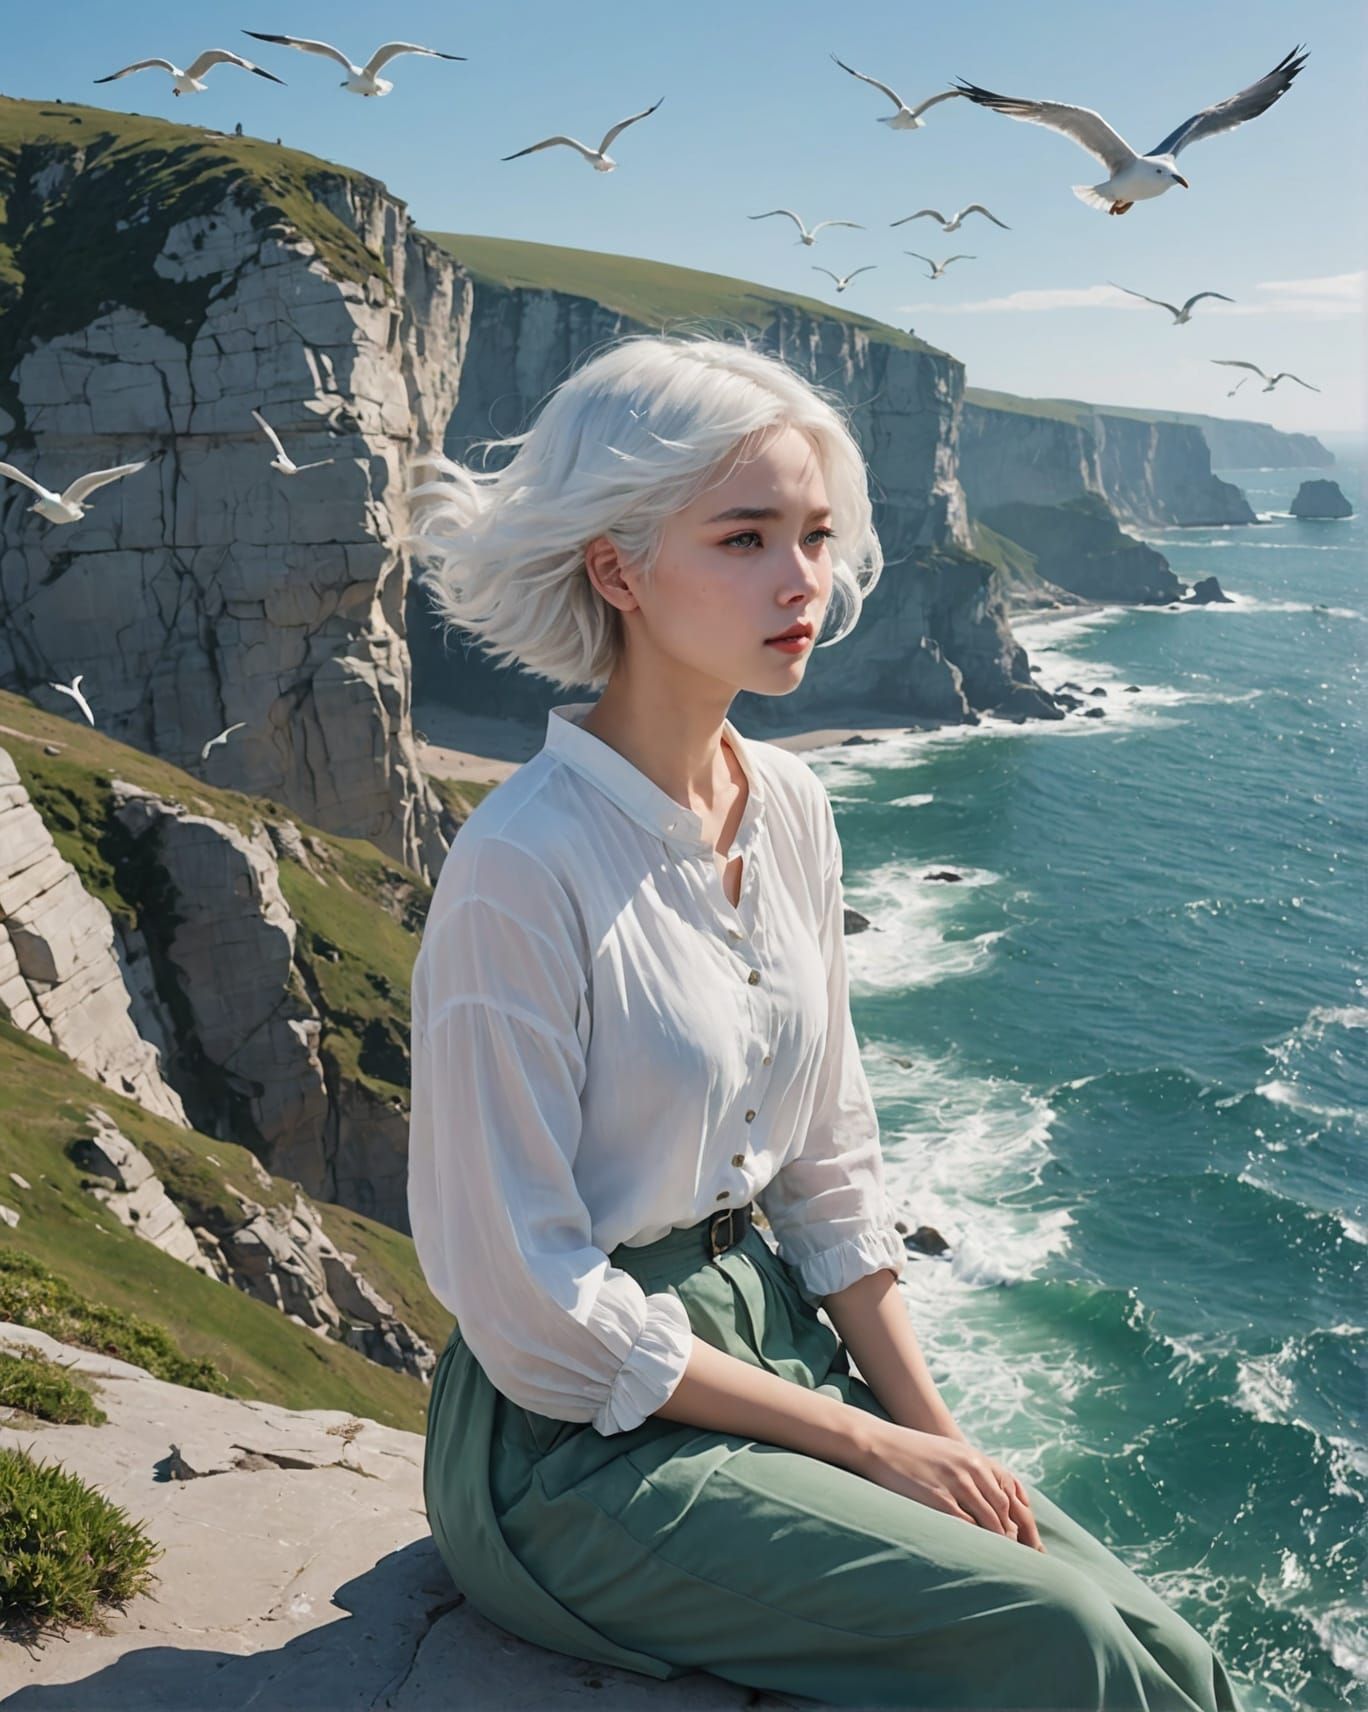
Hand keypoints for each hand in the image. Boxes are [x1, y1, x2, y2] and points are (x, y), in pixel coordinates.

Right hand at [854, 1421, 1045, 1550]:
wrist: (879, 1443)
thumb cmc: (913, 1452)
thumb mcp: (949, 1453)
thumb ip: (973, 1471)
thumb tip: (992, 1502)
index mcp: (976, 1458)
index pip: (1014, 1492)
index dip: (1026, 1520)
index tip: (1032, 1543)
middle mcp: (972, 1468)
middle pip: (1007, 1510)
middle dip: (1020, 1538)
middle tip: (1028, 1562)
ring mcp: (957, 1484)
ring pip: (992, 1521)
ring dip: (1002, 1544)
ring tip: (1008, 1565)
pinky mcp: (939, 1499)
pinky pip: (968, 1527)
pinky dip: (979, 1543)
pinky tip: (982, 1556)